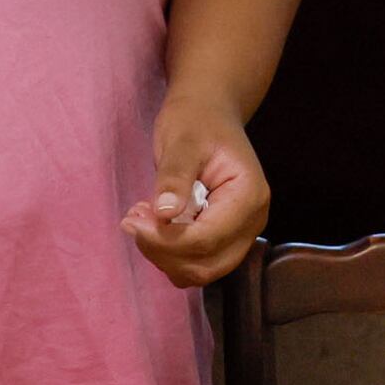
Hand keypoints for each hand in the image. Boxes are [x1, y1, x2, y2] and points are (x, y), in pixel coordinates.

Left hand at [122, 97, 268, 287]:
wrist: (208, 113)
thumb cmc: (196, 121)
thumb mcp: (182, 141)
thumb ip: (175, 177)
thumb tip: (165, 213)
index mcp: (248, 196)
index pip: (207, 239)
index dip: (166, 240)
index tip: (132, 221)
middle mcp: (252, 222)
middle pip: (207, 264)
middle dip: (164, 252)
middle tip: (133, 220)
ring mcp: (240, 234)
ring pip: (201, 271)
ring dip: (164, 254)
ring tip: (141, 218)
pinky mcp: (224, 238)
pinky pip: (196, 262)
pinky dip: (169, 253)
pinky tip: (153, 224)